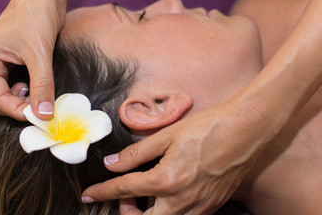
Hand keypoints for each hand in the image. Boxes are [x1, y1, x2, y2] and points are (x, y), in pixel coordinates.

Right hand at [0, 0, 67, 120]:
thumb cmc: (36, 15)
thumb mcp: (40, 55)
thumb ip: (42, 86)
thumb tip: (44, 112)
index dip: (15, 110)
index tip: (37, 116)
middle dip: (16, 107)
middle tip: (39, 108)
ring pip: (2, 94)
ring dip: (20, 100)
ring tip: (39, 95)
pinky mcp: (10, 62)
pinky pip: (12, 85)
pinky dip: (24, 92)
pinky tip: (38, 88)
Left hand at [82, 101, 264, 214]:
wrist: (244, 131)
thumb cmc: (207, 128)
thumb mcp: (167, 135)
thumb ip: (136, 153)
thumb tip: (112, 164)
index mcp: (167, 180)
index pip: (124, 189)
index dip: (103, 191)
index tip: (89, 194)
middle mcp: (182, 201)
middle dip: (126, 211)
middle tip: (124, 194)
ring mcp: (199, 207)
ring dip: (148, 214)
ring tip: (145, 193)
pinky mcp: (211, 207)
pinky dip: (168, 211)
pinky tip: (167, 193)